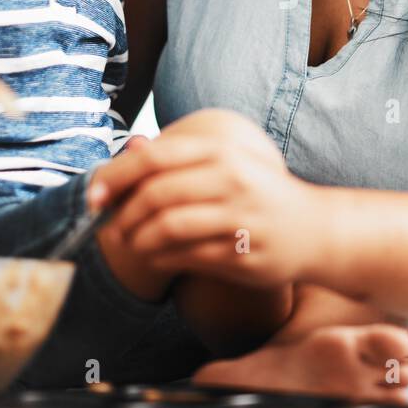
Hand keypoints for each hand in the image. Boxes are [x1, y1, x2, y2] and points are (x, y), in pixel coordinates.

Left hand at [91, 109, 326, 286]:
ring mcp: (239, 218)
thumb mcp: (227, 163)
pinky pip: (185, 257)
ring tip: (130, 244)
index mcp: (222, 151)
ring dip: (137, 239)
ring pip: (167, 228)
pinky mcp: (242, 254)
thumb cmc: (259, 194)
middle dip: (122, 214)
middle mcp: (232, 180)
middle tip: (109, 226)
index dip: (115, 176)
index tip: (93, 195)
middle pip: (155, 195)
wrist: (315, 229)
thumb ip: (180, 158)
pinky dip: (160, 259)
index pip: (154, 158)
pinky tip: (154, 257)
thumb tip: (127, 148)